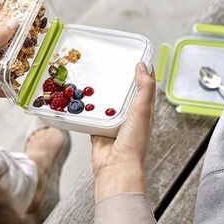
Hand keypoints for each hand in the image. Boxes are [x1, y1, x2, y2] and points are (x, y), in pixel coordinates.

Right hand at [91, 62, 154, 201]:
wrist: (116, 168)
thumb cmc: (134, 144)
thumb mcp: (143, 111)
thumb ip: (144, 88)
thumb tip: (143, 66)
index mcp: (144, 110)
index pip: (143, 86)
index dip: (140, 71)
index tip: (133, 55)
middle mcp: (129, 115)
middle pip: (121, 92)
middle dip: (115, 79)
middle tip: (106, 61)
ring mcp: (113, 122)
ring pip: (105, 101)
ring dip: (99, 92)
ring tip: (90, 75)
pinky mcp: (98, 129)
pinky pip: (90, 114)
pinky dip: (85, 108)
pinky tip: (79, 97)